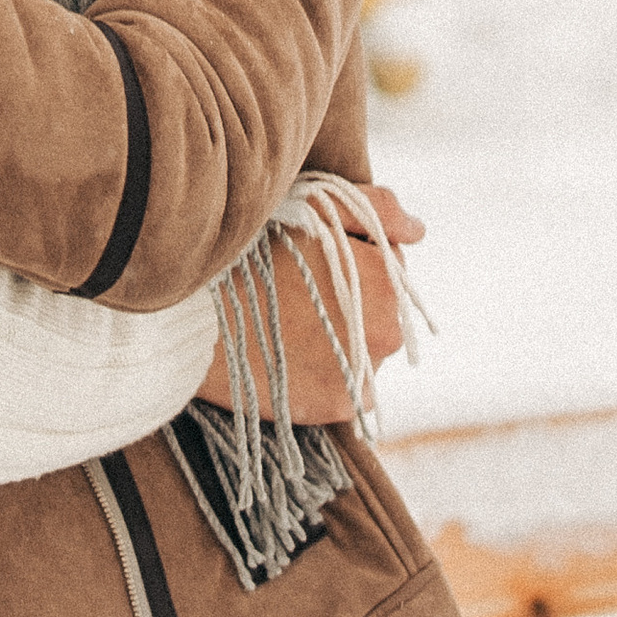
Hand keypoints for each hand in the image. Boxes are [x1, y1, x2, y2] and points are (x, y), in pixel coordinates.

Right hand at [196, 182, 426, 421]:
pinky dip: (325, 373)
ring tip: (290, 322)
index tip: (314, 256)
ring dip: (340, 339)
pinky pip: (344, 387)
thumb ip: (379, 210)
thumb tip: (419, 230)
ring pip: (363, 352)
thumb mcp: (318, 207)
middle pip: (381, 313)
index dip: (354, 255)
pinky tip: (290, 353)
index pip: (391, 267)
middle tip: (299, 290)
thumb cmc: (256, 248)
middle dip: (351, 301)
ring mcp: (358, 377)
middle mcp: (385, 337)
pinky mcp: (332, 409)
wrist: (197, 313)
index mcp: (387, 286)